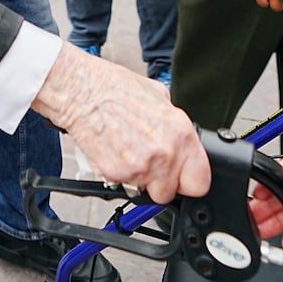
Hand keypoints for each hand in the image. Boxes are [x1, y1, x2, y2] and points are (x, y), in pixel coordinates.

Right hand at [32, 44, 209, 203]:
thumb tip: (180, 139)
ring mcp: (140, 167)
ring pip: (146, 192)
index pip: (200, 181)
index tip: (181, 177)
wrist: (82, 90)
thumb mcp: (159, 96)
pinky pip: (123, 186)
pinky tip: (114, 151)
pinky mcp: (116, 174)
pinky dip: (119, 174)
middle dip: (162, 183)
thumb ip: (174, 125)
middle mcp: (164, 153)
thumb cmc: (115, 88)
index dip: (189, 180)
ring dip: (138, 178)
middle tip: (150, 165)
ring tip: (127, 151)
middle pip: (171, 193)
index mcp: (180, 132)